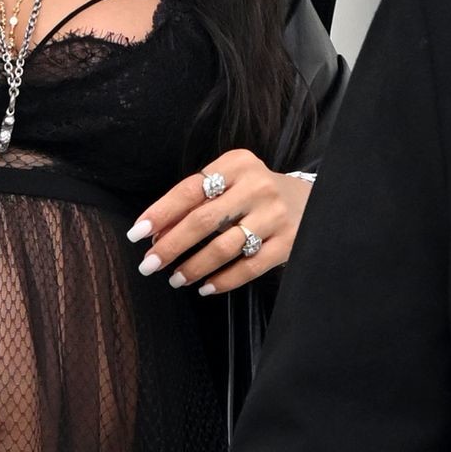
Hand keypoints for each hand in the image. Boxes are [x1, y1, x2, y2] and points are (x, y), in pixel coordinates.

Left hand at [128, 149, 312, 294]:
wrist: (313, 201)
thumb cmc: (255, 194)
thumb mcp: (228, 184)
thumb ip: (194, 204)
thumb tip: (156, 235)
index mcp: (236, 164)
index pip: (189, 190)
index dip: (161, 213)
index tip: (137, 234)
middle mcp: (257, 186)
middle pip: (204, 220)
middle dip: (171, 246)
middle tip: (149, 264)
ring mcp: (274, 214)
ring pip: (225, 247)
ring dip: (194, 267)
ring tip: (175, 279)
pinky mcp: (288, 241)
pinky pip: (249, 267)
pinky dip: (223, 280)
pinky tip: (205, 287)